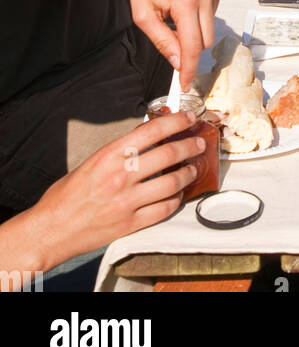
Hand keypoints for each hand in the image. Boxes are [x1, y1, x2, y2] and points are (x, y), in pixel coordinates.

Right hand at [24, 112, 204, 268]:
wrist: (51, 229)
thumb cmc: (67, 195)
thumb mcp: (93, 161)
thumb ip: (121, 151)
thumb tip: (148, 137)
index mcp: (111, 155)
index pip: (152, 131)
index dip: (176, 121)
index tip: (189, 118)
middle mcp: (121, 176)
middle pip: (168, 154)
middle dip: (189, 146)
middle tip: (199, 144)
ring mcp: (127, 201)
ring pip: (172, 183)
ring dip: (188, 174)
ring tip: (192, 169)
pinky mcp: (130, 223)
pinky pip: (163, 209)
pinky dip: (176, 200)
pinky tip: (178, 195)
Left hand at [111, 0, 223, 88]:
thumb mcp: (143, 15)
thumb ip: (162, 41)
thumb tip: (178, 63)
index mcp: (185, 1)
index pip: (193, 46)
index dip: (189, 68)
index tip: (185, 84)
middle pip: (206, 39)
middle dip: (189, 47)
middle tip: (171, 40)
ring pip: (210, 25)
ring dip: (194, 27)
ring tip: (175, 11)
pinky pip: (213, 9)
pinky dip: (200, 13)